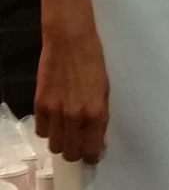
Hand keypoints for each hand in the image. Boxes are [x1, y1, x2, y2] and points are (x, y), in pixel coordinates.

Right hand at [35, 24, 108, 164]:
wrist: (71, 38)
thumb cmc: (94, 58)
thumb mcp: (105, 87)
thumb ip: (100, 114)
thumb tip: (97, 136)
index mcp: (95, 111)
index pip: (91, 150)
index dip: (92, 154)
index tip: (93, 152)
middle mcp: (75, 116)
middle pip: (70, 152)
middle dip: (76, 150)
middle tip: (80, 140)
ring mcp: (55, 111)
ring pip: (54, 145)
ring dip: (61, 140)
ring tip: (67, 128)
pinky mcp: (40, 104)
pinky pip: (41, 131)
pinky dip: (47, 128)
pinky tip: (55, 117)